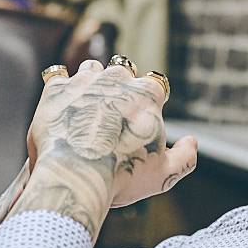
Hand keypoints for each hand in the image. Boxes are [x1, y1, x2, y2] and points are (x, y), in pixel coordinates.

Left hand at [28, 60, 197, 209]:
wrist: (74, 177)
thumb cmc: (121, 177)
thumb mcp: (163, 174)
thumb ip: (184, 158)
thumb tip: (191, 142)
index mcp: (148, 93)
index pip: (154, 84)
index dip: (148, 100)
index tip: (139, 116)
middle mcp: (118, 77)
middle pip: (122, 72)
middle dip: (119, 87)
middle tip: (110, 113)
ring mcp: (85, 79)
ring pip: (91, 69)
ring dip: (90, 83)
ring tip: (84, 107)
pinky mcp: (56, 87)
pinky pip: (58, 76)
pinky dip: (60, 89)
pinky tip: (60, 105)